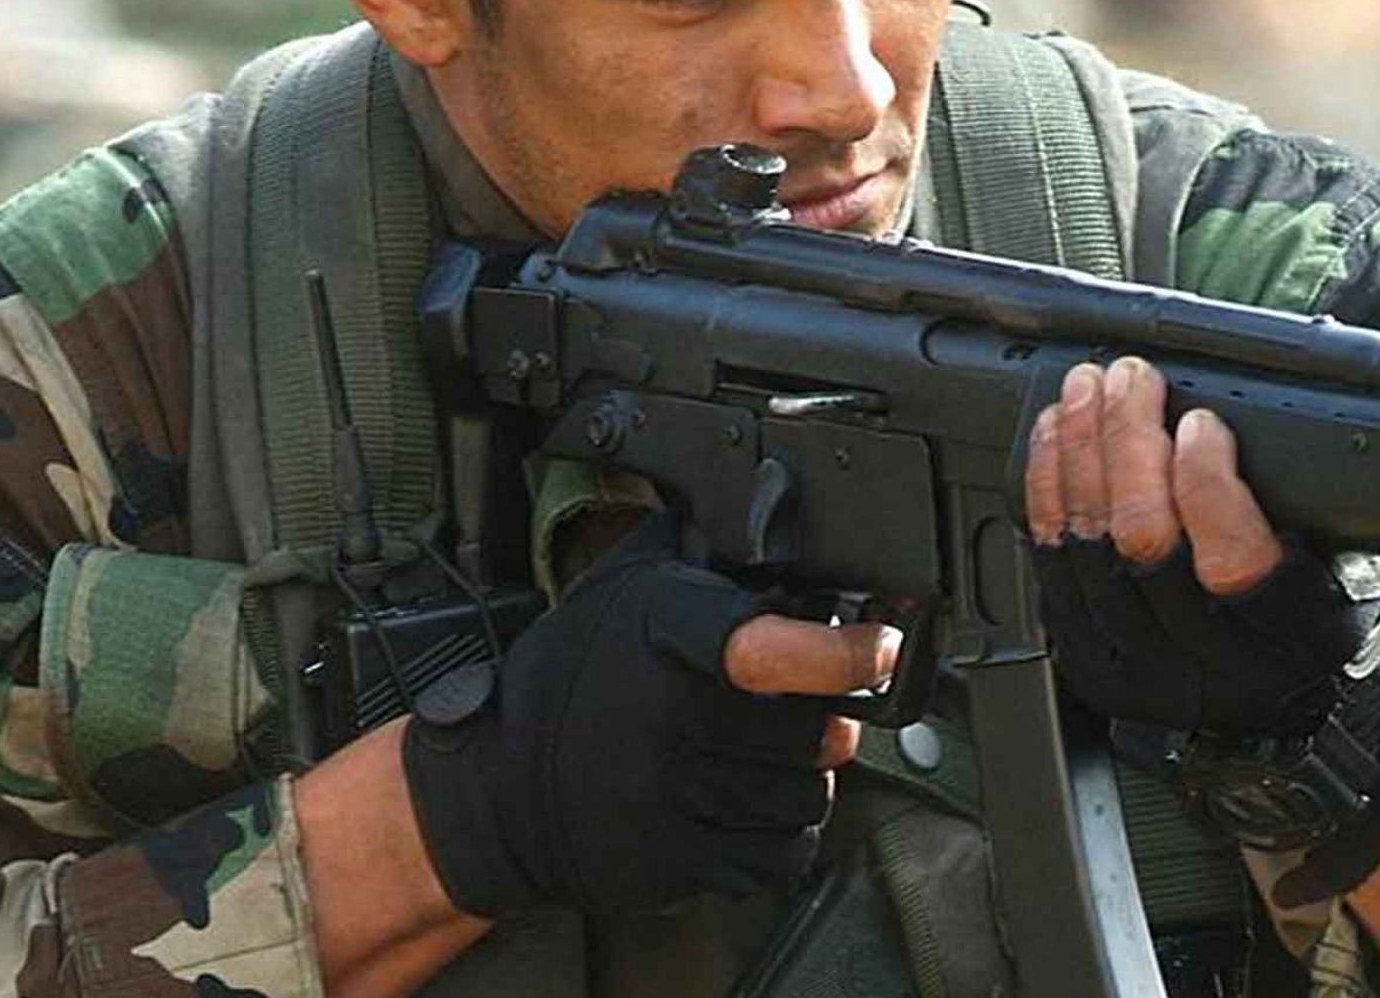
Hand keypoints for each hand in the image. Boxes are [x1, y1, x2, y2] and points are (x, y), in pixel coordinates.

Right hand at [401, 509, 890, 916]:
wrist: (497, 788)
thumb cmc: (576, 679)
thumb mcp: (624, 588)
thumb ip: (701, 553)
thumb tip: (783, 519)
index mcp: (658, 636)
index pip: (762, 646)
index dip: (836, 651)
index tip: (882, 649)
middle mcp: (665, 717)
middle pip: (809, 730)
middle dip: (820, 720)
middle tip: (798, 711)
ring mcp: (669, 796)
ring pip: (804, 794)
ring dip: (801, 776)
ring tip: (758, 757)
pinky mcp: (675, 861)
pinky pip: (780, 852)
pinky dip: (781, 832)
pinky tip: (742, 805)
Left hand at [1025, 356, 1379, 899]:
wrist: (1289, 717)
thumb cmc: (1317, 622)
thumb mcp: (1347, 569)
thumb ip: (1305, 506)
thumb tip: (1239, 409)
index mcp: (1288, 638)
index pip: (1233, 561)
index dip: (1206, 482)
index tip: (1201, 420)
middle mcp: (1208, 667)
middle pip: (1144, 543)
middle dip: (1128, 442)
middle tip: (1131, 379)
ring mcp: (1140, 671)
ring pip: (1087, 549)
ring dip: (1080, 453)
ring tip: (1086, 389)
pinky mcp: (1090, 662)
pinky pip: (1050, 565)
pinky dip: (1047, 489)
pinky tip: (1055, 437)